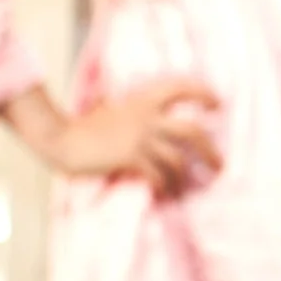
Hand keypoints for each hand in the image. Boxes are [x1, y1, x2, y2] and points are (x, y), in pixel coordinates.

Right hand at [41, 81, 224, 196]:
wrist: (60, 138)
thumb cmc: (83, 126)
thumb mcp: (110, 107)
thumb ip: (129, 108)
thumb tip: (135, 110)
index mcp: (142, 100)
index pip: (180, 87)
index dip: (203, 93)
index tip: (218, 104)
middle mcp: (146, 117)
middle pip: (192, 131)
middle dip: (210, 151)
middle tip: (220, 165)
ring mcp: (139, 138)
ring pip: (178, 159)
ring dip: (185, 177)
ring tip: (188, 187)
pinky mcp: (130, 158)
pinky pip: (158, 175)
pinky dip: (164, 186)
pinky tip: (165, 192)